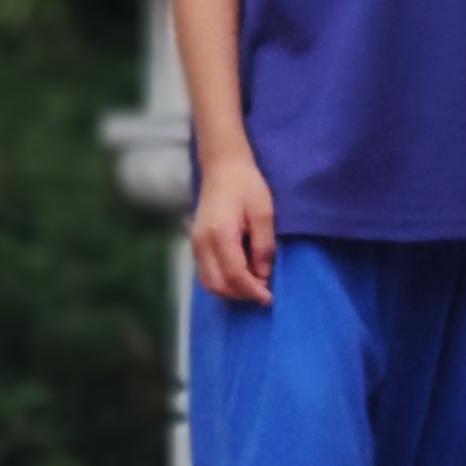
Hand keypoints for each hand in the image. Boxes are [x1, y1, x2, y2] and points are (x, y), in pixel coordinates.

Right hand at [191, 145, 277, 304]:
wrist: (222, 167)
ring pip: (209, 283)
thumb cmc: (246, 186)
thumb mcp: (264, 213)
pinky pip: (206, 274)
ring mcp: (195, 244)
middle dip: (242, 294)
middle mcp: (202, 243)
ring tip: (253, 286)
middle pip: (218, 285)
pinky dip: (223, 282)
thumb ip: (264, 246)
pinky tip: (240, 276)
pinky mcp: (196, 243)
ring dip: (231, 291)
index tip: (270, 298)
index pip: (234, 275)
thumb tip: (263, 275)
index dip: (252, 290)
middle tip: (263, 292)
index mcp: (220, 234)